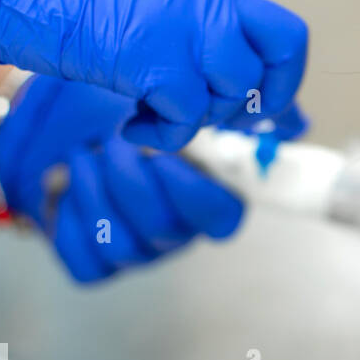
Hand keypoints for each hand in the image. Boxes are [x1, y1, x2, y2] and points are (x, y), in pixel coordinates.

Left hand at [0, 75, 298, 282]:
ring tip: (87, 150)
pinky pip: (86, 259)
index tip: (164, 150)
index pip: (222, 217)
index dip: (193, 191)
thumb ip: (244, 105)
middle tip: (115, 140)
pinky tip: (66, 178)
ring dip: (98, 190)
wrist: (70, 120)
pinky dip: (71, 217)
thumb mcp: (192, 95)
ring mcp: (138, 251)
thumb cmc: (140, 107)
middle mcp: (179, 232)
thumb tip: (294, 120)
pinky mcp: (93, 263)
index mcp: (210, 199)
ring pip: (123, 244)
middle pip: (163, 229)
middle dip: (133, 182)